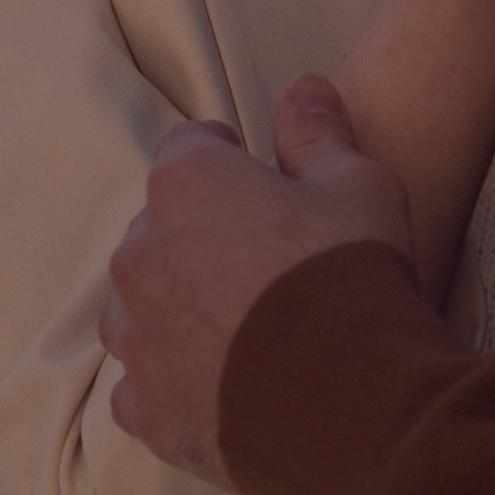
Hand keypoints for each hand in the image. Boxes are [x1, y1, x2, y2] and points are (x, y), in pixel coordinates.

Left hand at [102, 80, 413, 483]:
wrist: (349, 400)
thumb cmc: (351, 277)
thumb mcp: (358, 186)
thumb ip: (319, 133)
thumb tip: (304, 89)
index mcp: (186, 185)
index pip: (190, 147)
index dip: (230, 160)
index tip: (261, 182)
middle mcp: (141, 255)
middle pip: (160, 229)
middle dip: (202, 239)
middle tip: (267, 265)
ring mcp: (136, 336)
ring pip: (138, 308)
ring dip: (175, 309)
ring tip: (240, 329)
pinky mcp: (145, 406)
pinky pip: (142, 386)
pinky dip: (173, 382)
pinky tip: (222, 387)